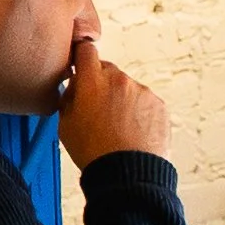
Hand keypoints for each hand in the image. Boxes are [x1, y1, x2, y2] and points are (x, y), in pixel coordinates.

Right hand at [58, 36, 169, 166]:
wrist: (127, 174)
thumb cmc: (94, 152)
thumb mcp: (65, 123)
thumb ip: (69, 96)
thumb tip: (75, 86)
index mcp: (92, 81)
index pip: (85, 50)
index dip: (82, 57)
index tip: (80, 64)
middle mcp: (120, 80)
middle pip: (108, 71)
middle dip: (101, 84)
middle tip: (98, 110)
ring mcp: (142, 91)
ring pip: (128, 88)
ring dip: (122, 100)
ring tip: (117, 128)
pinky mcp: (159, 105)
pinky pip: (145, 102)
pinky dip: (139, 112)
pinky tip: (132, 132)